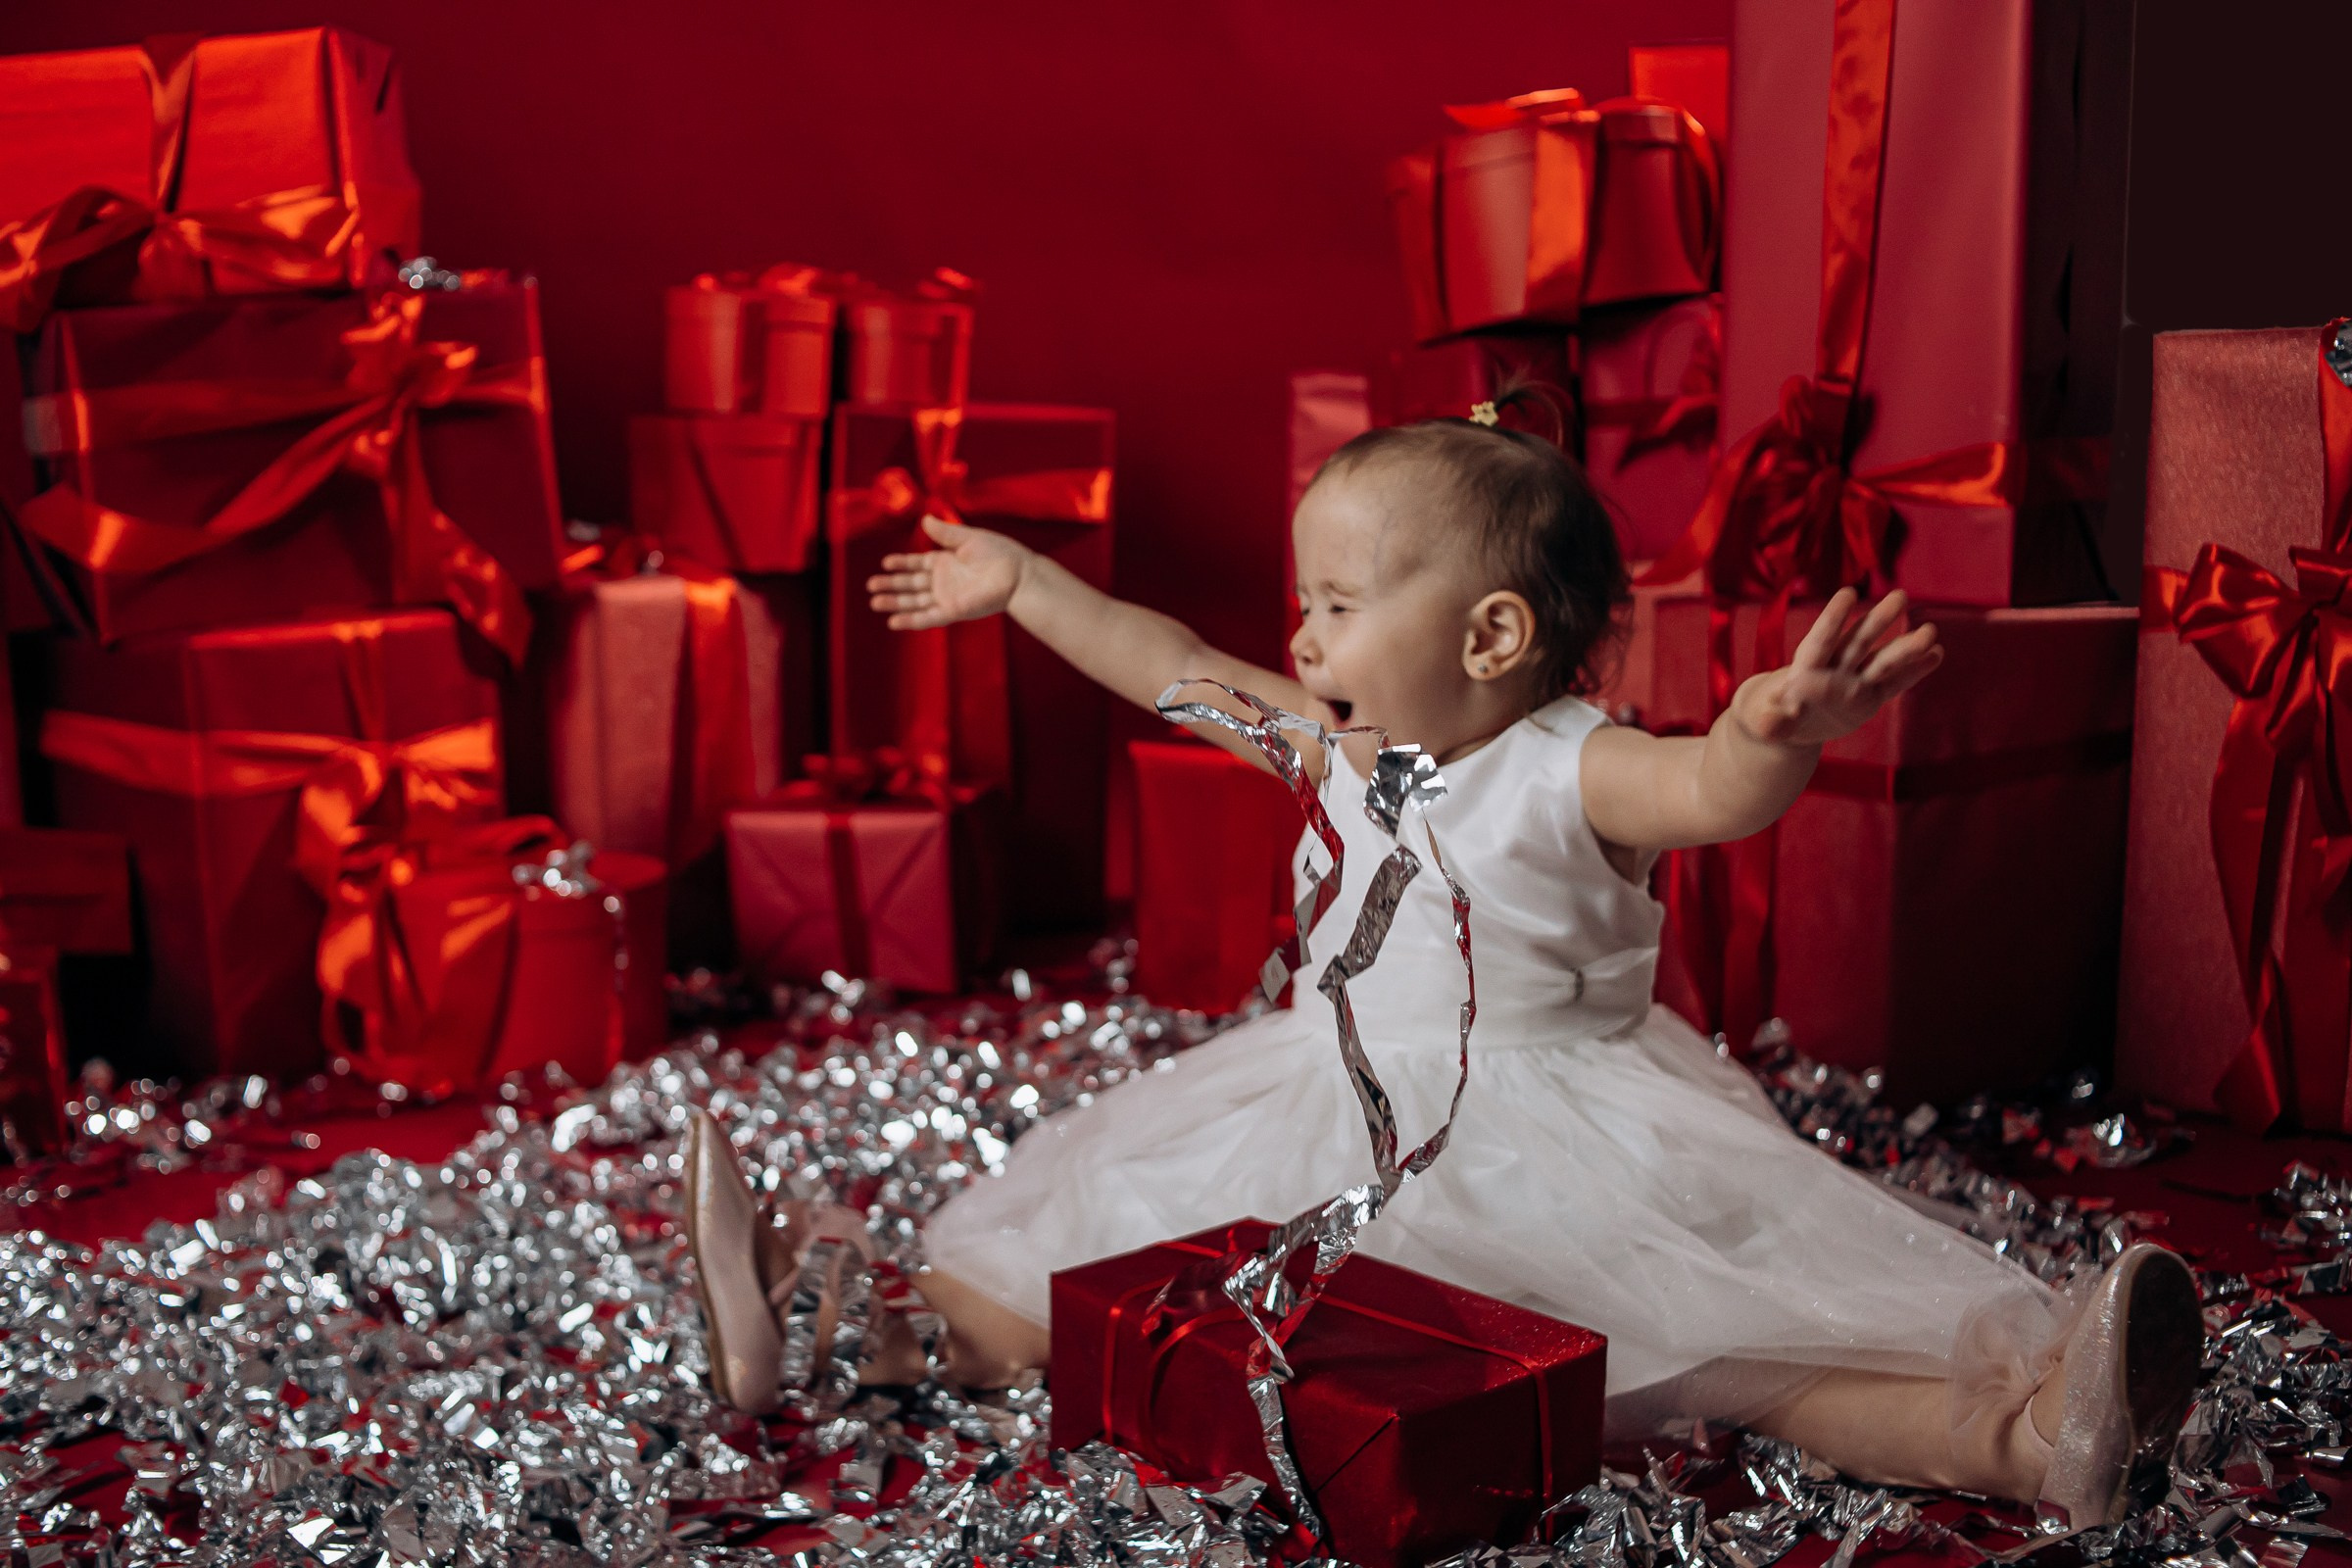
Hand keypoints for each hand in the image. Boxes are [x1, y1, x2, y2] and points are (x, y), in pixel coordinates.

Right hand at [866, 517, 1029, 629]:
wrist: (1018, 573)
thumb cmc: (1000, 553)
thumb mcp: (969, 538)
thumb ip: (946, 533)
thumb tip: (924, 520)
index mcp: (946, 562)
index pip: (916, 564)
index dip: (900, 564)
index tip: (884, 563)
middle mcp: (944, 582)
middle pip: (910, 585)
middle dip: (890, 585)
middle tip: (870, 587)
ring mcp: (947, 597)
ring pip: (915, 602)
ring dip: (895, 603)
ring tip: (874, 602)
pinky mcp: (954, 611)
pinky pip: (928, 617)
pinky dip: (911, 620)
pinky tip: (893, 622)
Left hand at [1734, 587, 1941, 747]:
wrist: (1785, 721)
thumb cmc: (1767, 715)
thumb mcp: (1762, 720)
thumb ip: (1769, 722)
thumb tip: (1767, 726)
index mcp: (1805, 667)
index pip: (1820, 640)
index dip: (1832, 618)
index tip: (1848, 593)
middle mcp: (1834, 667)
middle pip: (1857, 641)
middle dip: (1878, 620)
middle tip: (1901, 595)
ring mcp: (1854, 680)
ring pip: (1881, 659)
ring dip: (1905, 647)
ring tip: (1931, 632)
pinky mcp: (1868, 696)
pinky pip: (1894, 683)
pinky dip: (1914, 671)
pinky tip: (1937, 655)